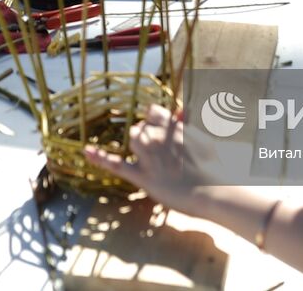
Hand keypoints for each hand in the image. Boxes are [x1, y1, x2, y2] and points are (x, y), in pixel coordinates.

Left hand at [85, 104, 213, 216]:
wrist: (214, 191)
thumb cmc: (212, 167)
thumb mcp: (203, 140)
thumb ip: (187, 126)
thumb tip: (181, 112)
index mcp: (173, 126)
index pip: (152, 112)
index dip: (152, 120)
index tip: (158, 129)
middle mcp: (158, 137)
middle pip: (140, 127)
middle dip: (146, 137)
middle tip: (162, 154)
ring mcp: (149, 157)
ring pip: (132, 139)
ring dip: (138, 146)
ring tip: (153, 160)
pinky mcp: (143, 176)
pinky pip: (117, 165)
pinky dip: (100, 157)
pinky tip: (87, 151)